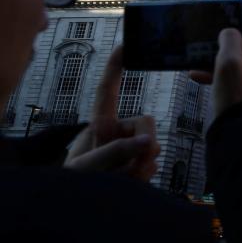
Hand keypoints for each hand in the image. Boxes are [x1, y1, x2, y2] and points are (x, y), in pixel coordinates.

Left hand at [64, 47, 159, 180]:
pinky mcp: (139, 162)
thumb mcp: (87, 166)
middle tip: (132, 166)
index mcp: (100, 123)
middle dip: (144, 143)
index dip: (115, 68)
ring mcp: (130, 146)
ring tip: (122, 178)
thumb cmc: (75, 181)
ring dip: (141, 165)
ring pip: (152, 145)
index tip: (125, 47)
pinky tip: (131, 181)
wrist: (80, 207)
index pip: (107, 92)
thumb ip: (115, 152)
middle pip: (146, 122)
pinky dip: (144, 174)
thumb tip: (149, 141)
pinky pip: (153, 162)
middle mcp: (118, 130)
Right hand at [190, 16, 241, 116]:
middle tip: (213, 43)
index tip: (231, 21)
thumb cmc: (240, 96)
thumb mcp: (228, 62)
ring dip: (227, 61)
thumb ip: (229, 39)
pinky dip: (231, 75)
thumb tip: (231, 32)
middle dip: (232, 43)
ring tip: (201, 64)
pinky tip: (204, 78)